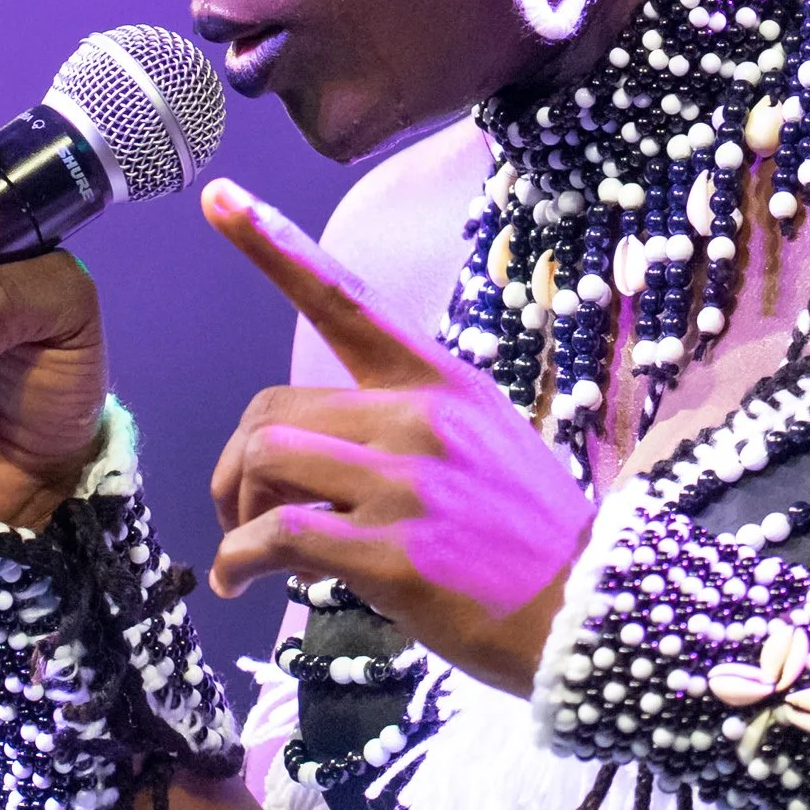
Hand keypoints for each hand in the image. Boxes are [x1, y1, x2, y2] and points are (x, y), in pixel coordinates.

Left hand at [203, 180, 594, 697]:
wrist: (589, 612)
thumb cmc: (526, 534)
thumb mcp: (483, 438)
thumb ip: (407, 418)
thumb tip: (321, 436)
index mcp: (440, 380)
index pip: (343, 299)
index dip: (273, 247)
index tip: (220, 198)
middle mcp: (421, 417)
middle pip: (273, 407)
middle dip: (238, 466)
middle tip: (243, 514)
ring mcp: (407, 484)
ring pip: (266, 460)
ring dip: (237, 512)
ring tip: (252, 550)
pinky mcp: (392, 554)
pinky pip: (279, 536)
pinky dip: (241, 560)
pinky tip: (242, 581)